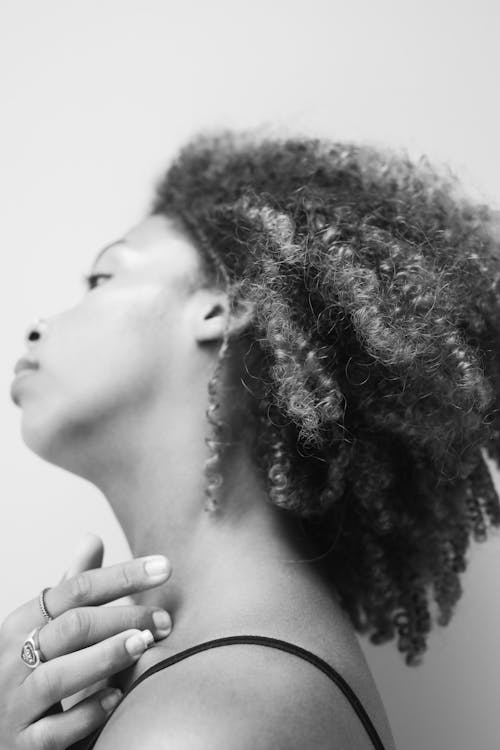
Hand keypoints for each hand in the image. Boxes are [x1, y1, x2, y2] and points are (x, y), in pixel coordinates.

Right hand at [0, 533, 172, 748]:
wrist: (0, 730)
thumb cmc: (31, 669)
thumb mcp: (47, 624)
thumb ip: (73, 587)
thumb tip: (92, 537)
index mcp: (21, 622)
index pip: (76, 587)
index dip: (124, 575)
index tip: (165, 568)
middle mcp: (12, 659)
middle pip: (72, 626)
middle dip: (124, 618)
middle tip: (164, 620)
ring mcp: (15, 703)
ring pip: (58, 675)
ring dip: (106, 657)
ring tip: (143, 645)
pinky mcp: (22, 744)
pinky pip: (53, 731)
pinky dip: (86, 712)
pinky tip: (116, 698)